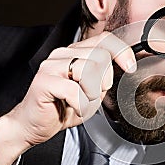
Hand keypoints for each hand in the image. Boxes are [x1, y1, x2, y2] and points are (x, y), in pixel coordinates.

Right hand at [0, 32, 135, 164]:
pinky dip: (80, 105)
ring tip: (81, 102)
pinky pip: (74, 91)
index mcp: (75, 53)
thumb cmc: (63, 107)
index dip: (122, 51)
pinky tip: (73, 108)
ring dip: (92, 94)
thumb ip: (105, 77)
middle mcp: (62, 54)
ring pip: (89, 71)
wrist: (34, 124)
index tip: (130, 67)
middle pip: (101, 56)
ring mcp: (51, 66)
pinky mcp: (44, 82)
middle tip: (91, 95)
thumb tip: (125, 66)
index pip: (104, 39)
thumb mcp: (93, 91)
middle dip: (104, 81)